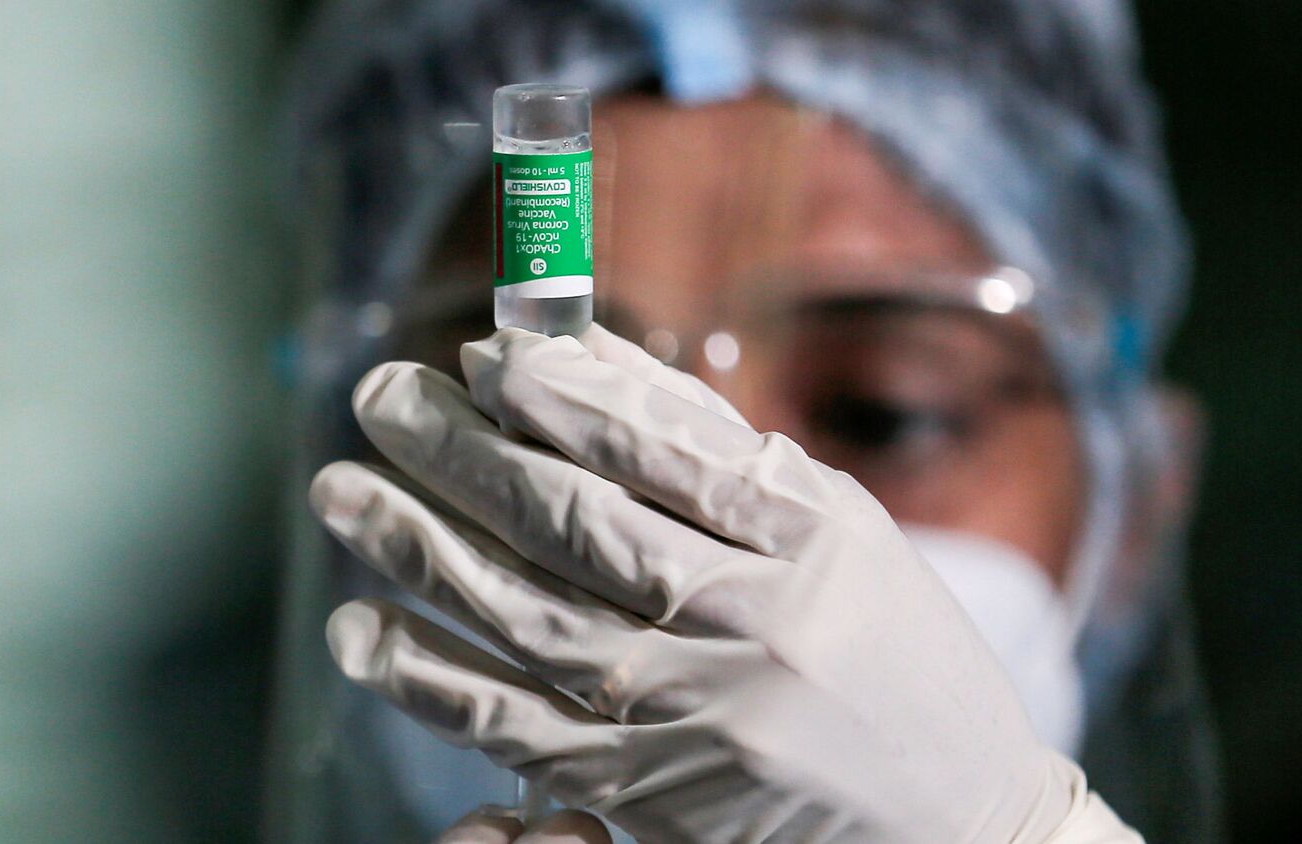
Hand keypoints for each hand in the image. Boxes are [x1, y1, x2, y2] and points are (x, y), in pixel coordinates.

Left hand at [314, 325, 1139, 841]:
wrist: (959, 823)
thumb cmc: (897, 651)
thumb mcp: (839, 529)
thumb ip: (712, 448)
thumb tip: (575, 360)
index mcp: (811, 540)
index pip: (656, 448)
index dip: (555, 394)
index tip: (481, 354)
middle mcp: (754, 627)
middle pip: (574, 525)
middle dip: (460, 455)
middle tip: (378, 399)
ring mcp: (698, 720)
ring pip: (529, 621)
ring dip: (419, 553)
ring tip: (343, 493)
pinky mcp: (653, 797)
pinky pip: (519, 732)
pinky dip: (432, 680)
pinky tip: (365, 630)